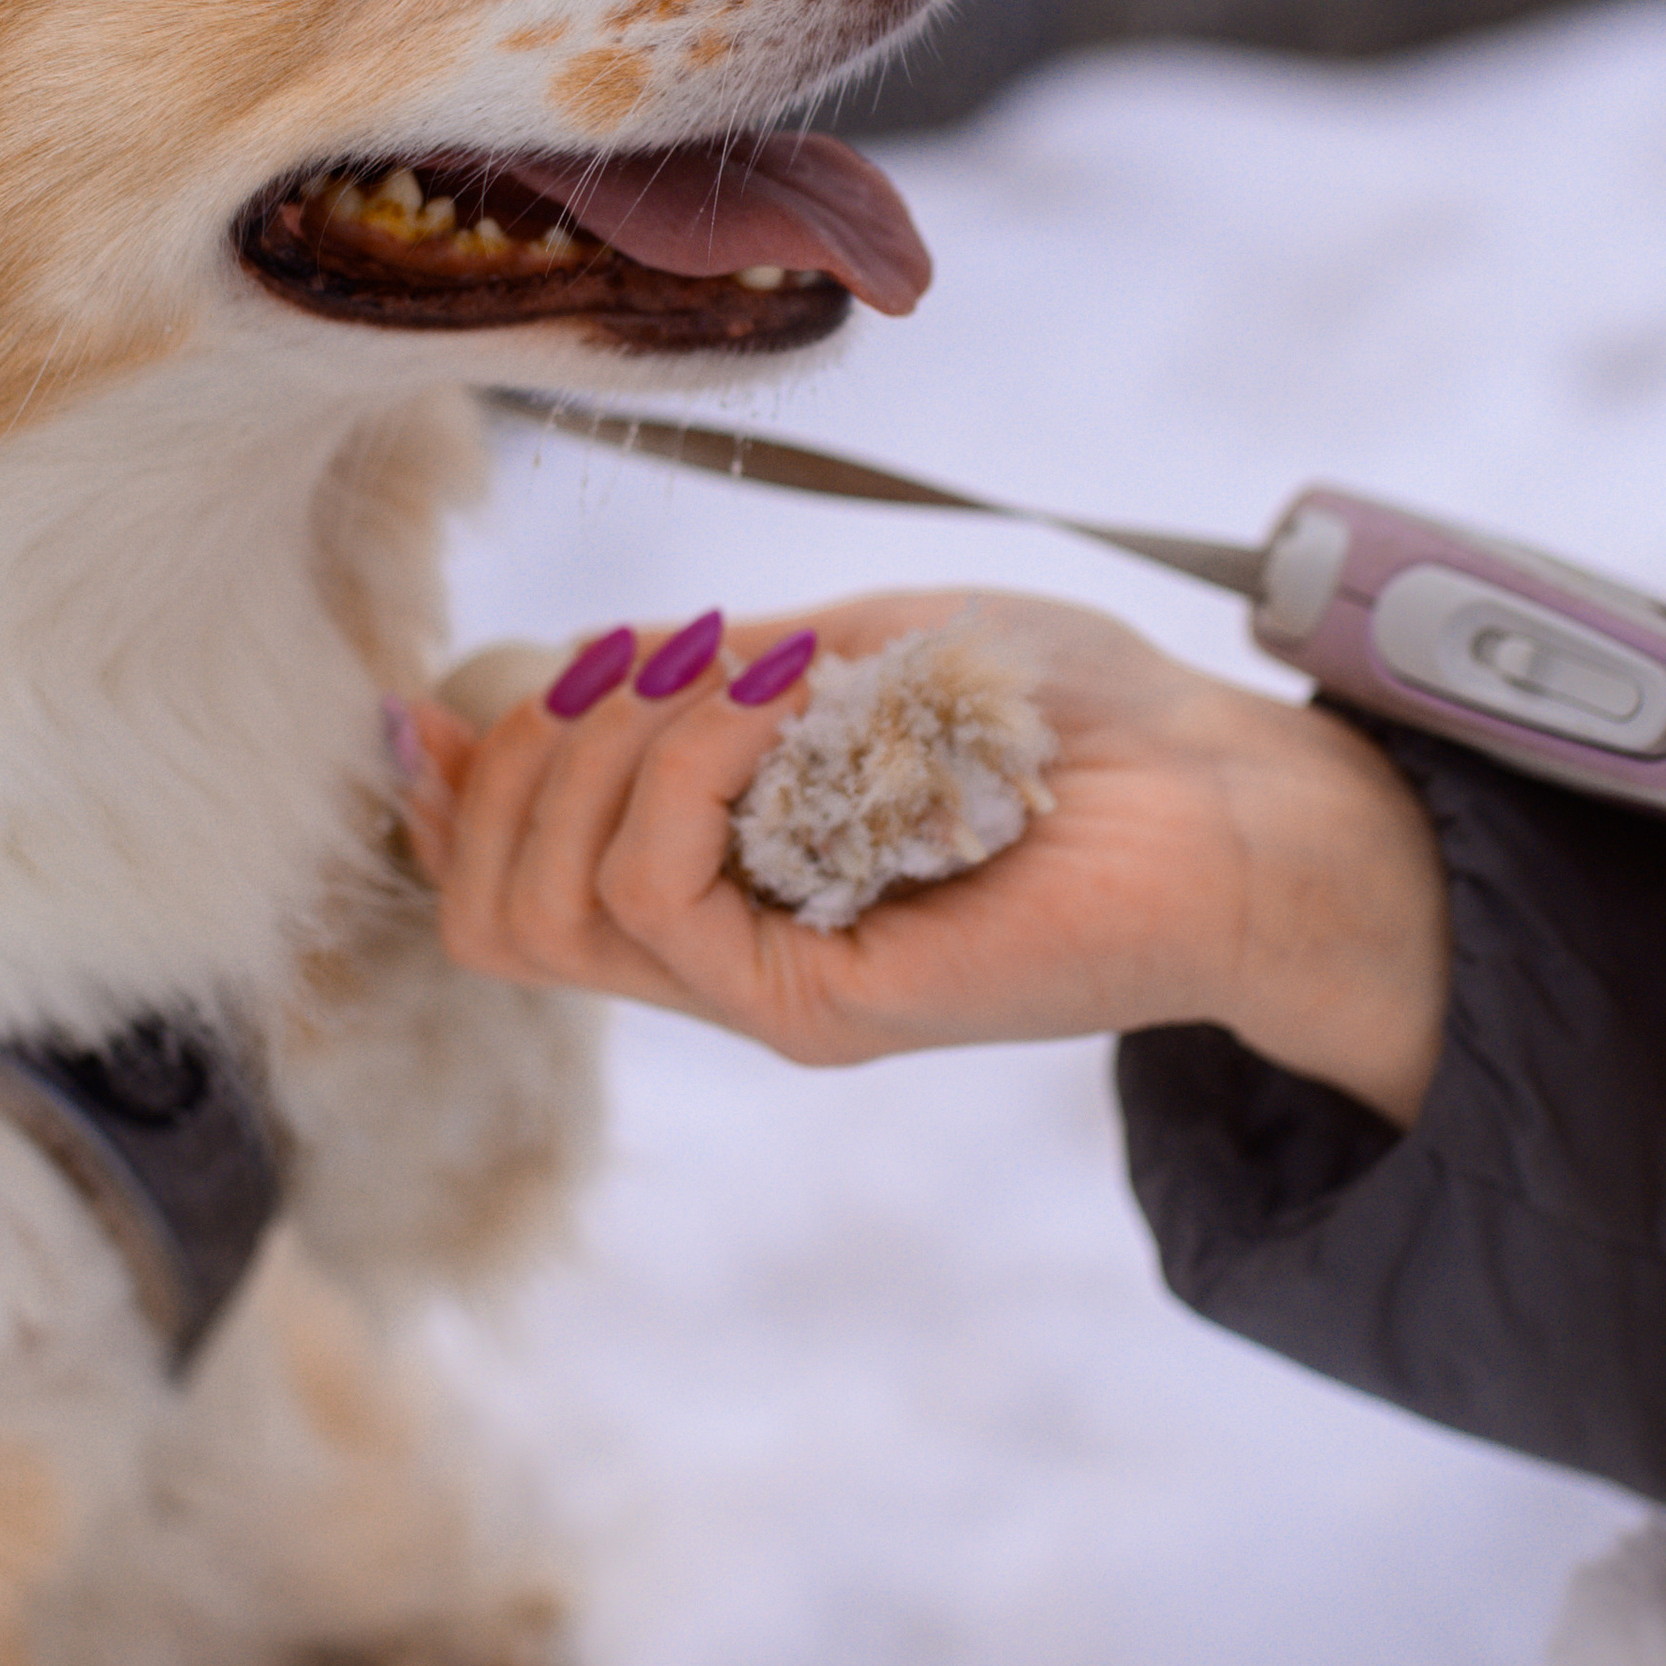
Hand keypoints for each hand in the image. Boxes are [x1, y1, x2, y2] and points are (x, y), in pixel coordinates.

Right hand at [400, 590, 1448, 1119]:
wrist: (1225, 795)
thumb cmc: (1060, 712)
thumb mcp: (832, 656)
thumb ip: (679, 684)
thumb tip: (492, 686)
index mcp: (712, 882)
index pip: (495, 882)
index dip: (446, 788)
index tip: (441, 695)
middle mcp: (722, 954)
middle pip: (491, 905)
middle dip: (513, 755)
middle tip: (635, 661)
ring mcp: (764, 990)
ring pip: (549, 905)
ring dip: (603, 745)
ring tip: (735, 664)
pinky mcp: (816, 1009)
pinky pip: (655, 892)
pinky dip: (683, 758)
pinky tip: (780, 689)